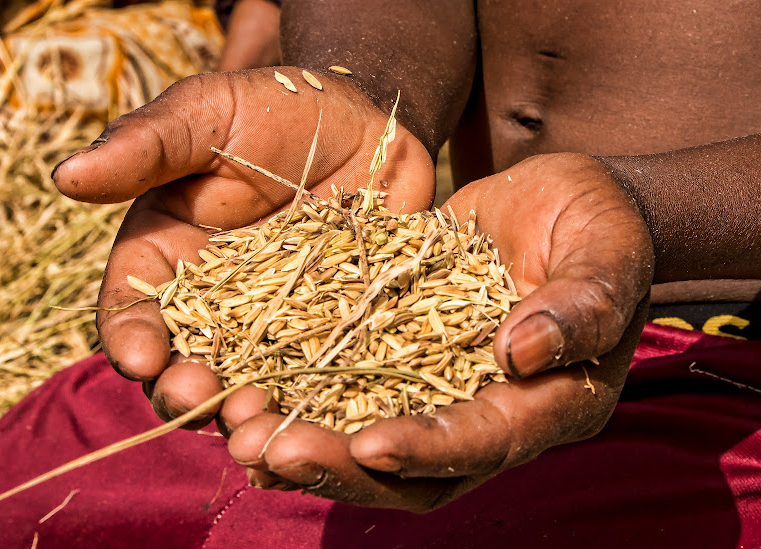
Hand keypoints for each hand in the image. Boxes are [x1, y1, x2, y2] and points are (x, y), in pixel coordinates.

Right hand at [52, 68, 434, 425]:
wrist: (364, 119)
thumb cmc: (275, 107)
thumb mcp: (208, 113)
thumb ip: (146, 146)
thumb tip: (66, 176)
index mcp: (168, 255)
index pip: (131, 308)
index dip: (129, 338)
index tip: (138, 358)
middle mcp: (216, 301)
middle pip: (186, 361)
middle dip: (185, 389)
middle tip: (200, 399)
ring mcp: (278, 321)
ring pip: (251, 382)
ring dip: (248, 410)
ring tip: (259, 421)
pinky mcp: (336, 327)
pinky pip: (323, 374)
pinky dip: (318, 400)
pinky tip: (322, 419)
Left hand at [223, 152, 653, 510]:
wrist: (561, 204)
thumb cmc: (601, 225)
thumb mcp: (608, 250)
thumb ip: (583, 303)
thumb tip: (524, 352)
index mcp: (550, 402)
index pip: (487, 442)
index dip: (430, 450)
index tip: (369, 445)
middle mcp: (490, 412)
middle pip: (415, 471)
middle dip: (342, 467)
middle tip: (270, 449)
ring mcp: (440, 388)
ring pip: (370, 441)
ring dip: (306, 443)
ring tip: (239, 430)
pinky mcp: (402, 354)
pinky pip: (348, 387)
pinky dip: (300, 394)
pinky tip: (246, 385)